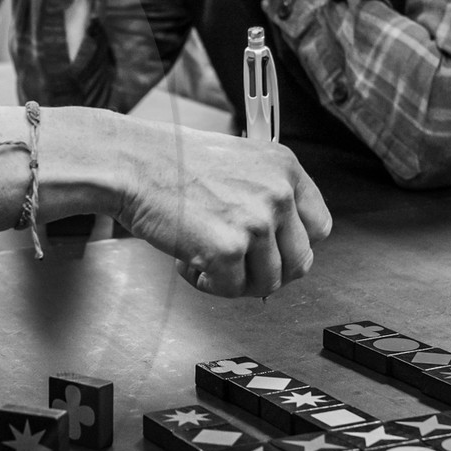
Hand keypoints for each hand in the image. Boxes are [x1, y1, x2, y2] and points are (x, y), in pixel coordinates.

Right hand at [100, 117, 331, 296]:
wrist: (132, 164)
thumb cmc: (169, 162)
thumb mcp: (237, 161)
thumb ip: (265, 193)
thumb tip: (276, 238)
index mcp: (286, 169)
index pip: (318, 227)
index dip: (291, 246)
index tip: (270, 251)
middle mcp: (279, 194)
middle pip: (300, 261)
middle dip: (266, 271)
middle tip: (235, 266)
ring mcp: (256, 222)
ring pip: (269, 282)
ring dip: (235, 281)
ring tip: (204, 261)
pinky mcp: (228, 249)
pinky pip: (231, 289)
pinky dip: (207, 284)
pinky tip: (187, 262)